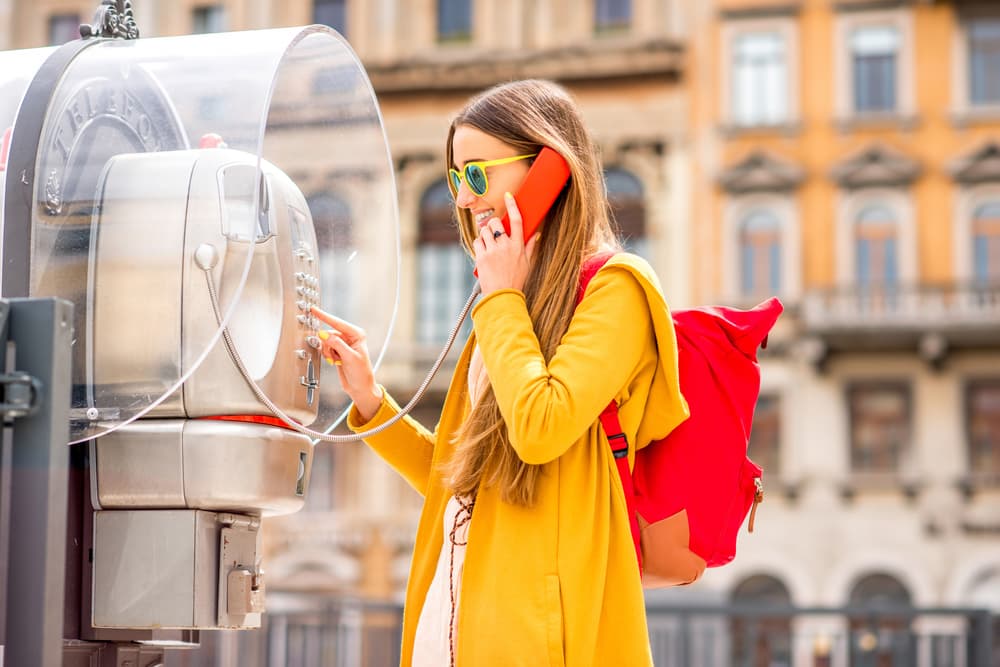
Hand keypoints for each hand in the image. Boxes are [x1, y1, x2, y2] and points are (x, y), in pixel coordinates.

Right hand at [311, 306, 382, 421]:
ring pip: (326, 342)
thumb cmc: (361, 374)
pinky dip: (327, 355)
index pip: (338, 323)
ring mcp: (343, 344)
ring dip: (328, 352)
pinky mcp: (338, 351)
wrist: (360, 387)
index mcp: (357, 335)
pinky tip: (334, 361)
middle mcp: (350, 337)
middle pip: (329, 334)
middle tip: (333, 356)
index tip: (314, 310)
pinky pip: (326, 348)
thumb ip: (336, 344)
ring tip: (336, 360)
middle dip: (328, 345)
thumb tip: (324, 334)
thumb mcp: (349, 357)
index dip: (324, 316)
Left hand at [473, 192, 539, 295]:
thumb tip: (537, 234)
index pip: (517, 220)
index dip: (512, 205)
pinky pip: (477, 241)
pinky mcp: (482, 257)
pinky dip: (479, 244)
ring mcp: (493, 251)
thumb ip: (530, 246)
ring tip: (488, 245)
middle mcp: (506, 246)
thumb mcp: (527, 263)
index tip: (508, 196)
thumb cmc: (515, 280)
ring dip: (484, 235)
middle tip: (492, 233)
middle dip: (492, 224)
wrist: (502, 296)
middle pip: (495, 223)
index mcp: (518, 246)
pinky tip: (483, 252)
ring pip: (484, 231)